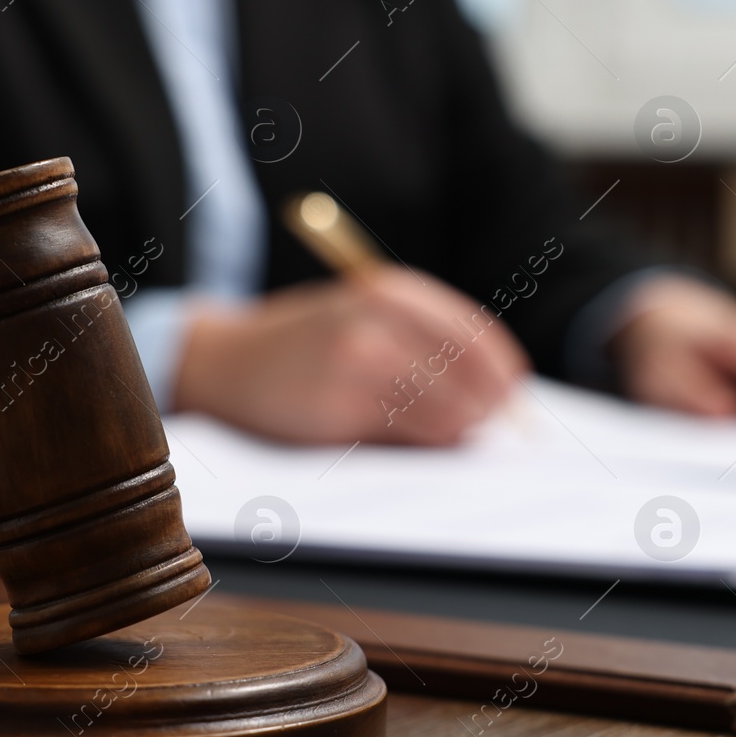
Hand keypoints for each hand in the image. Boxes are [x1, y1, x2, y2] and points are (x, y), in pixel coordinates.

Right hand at [172, 267, 529, 444]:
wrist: (224, 360)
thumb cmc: (306, 340)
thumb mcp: (362, 310)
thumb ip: (423, 336)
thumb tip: (497, 388)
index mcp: (391, 292)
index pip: (475, 337)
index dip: (501, 372)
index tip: (510, 394)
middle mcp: (378, 322)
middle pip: (468, 378)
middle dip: (486, 408)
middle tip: (485, 424)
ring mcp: (357, 366)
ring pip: (445, 413)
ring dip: (457, 431)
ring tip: (448, 433)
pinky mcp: (338, 411)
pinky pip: (406, 437)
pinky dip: (420, 444)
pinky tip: (411, 440)